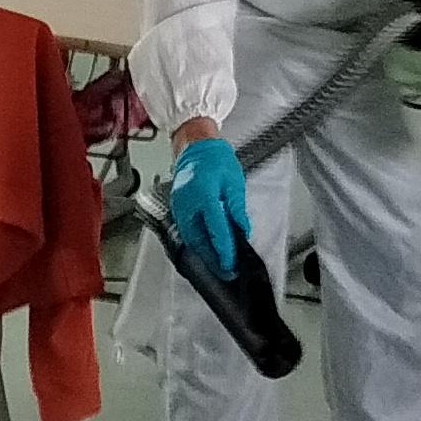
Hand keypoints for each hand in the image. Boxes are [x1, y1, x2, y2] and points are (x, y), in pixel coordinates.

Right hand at [168, 134, 248, 276]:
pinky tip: (207, 253)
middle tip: (226, 273)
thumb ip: (236, 209)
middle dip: (212, 260)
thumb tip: (242, 230)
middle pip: (198, 240)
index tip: (233, 263)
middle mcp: (187, 204)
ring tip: (218, 267)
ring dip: (204, 256)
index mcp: (203, 194)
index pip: (215, 230)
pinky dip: (197, 245)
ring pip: (191, 239)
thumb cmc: (215, 159)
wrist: (196, 147)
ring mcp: (179, 207)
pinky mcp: (178, 210)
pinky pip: (187, 232)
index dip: (225, 250)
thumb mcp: (234, 182)